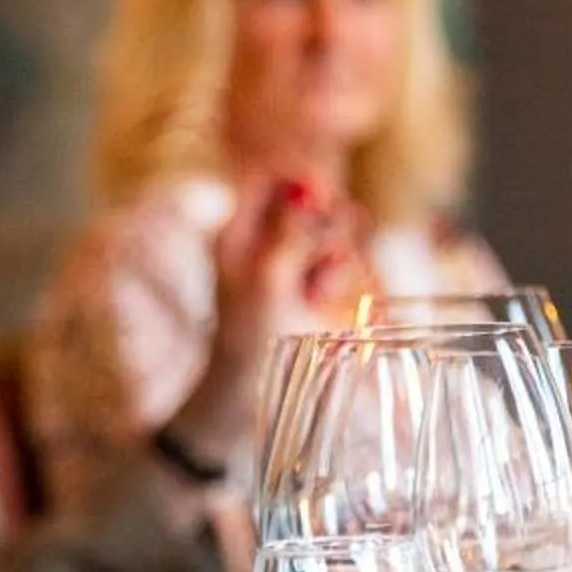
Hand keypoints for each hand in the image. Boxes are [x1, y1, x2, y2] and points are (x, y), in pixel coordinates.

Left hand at [160, 173, 359, 469]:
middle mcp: (260, 243)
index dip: (298, 179)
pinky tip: (325, 293)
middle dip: (324, 217)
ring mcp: (283, 266)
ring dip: (333, 247)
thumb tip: (308, 189)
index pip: (267, 178)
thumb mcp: (268, 278)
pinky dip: (335, 271)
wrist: (245, 393)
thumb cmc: (247, 336)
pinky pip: (330, 262)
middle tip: (328, 243)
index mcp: (236, 232)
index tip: (322, 196)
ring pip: (323, 231)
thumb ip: (290, 230)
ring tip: (324, 280)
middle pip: (304, 200)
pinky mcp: (304, 290)